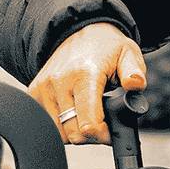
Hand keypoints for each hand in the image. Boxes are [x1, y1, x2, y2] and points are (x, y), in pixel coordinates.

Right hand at [27, 21, 144, 144]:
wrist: (79, 32)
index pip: (88, 123)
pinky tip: (71, 112)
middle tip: (101, 123)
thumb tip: (135, 84)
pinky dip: (60, 125)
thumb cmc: (105, 47)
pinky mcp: (33, 93)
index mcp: (84, 74)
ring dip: (74, 131)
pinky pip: (46, 124)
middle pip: (73, 133)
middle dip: (91, 136)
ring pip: (59, 133)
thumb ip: (135, 72)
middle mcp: (59, 81)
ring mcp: (43, 88)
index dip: (102, 135)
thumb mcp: (128, 54)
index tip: (109, 133)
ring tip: (86, 114)